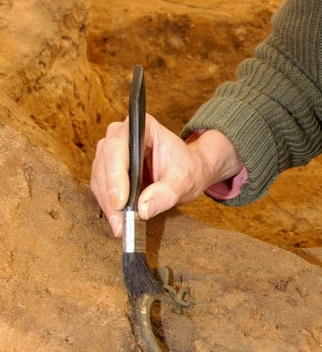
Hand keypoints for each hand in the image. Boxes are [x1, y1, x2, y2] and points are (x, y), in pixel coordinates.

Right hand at [90, 117, 242, 236]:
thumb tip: (144, 209)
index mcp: (142, 126)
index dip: (116, 175)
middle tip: (120, 222)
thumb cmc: (188, 169)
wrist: (190, 171)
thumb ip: (166, 193)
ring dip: (107, 203)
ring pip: (99, 177)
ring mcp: (113, 152)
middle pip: (105, 163)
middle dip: (111, 195)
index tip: (120, 202)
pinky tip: (118, 220)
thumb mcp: (184, 181)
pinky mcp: (109, 169)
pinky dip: (108, 205)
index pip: (118, 148)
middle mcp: (122, 135)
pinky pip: (102, 187)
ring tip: (121, 225)